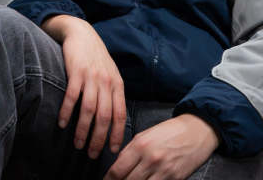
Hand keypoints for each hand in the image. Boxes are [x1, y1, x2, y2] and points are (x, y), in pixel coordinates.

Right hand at [42, 15, 125, 158]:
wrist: (82, 33)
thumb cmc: (96, 56)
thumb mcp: (110, 72)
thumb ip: (113, 92)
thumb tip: (114, 118)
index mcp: (117, 84)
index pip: (120, 114)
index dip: (116, 134)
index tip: (112, 150)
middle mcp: (106, 82)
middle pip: (104, 116)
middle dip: (98, 138)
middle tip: (92, 154)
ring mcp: (91, 77)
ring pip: (88, 110)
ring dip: (82, 130)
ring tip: (78, 144)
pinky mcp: (76, 71)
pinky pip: (72, 97)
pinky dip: (67, 112)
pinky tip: (62, 123)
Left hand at [104, 114, 219, 179]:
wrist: (196, 131)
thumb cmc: (170, 131)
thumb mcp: (145, 134)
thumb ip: (130, 150)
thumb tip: (118, 165)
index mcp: (140, 145)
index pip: (118, 169)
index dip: (108, 179)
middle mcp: (150, 159)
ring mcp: (164, 171)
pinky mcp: (175, 179)